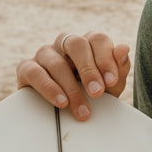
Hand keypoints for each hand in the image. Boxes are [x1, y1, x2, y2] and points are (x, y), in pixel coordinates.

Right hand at [16, 31, 131, 120]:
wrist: (67, 112)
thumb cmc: (92, 93)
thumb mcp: (111, 85)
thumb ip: (119, 68)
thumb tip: (124, 48)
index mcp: (88, 43)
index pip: (98, 39)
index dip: (106, 59)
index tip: (111, 82)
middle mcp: (65, 43)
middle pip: (76, 44)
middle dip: (89, 70)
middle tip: (97, 93)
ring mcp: (45, 53)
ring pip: (56, 62)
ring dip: (71, 88)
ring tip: (81, 109)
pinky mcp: (27, 68)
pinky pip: (35, 73)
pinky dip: (49, 88)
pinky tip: (61, 102)